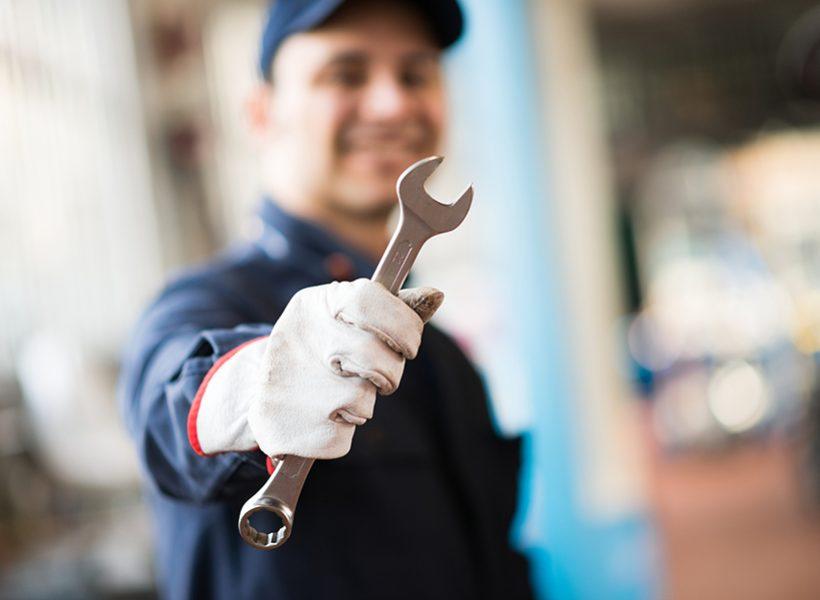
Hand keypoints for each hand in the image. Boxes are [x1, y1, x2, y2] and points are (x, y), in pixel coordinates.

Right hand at [188, 279, 442, 458]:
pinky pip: (343, 438)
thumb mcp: (350, 315)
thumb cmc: (322, 344)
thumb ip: (394, 308)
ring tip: (336, 393)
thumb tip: (436, 295)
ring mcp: (287, 384)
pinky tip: (319, 416)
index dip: (403, 328)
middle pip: (378, 362)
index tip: (407, 346)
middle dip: (388, 374)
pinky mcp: (283, 429)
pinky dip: (340, 431)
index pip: (373, 302)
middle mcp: (298, 337)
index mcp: (318, 303)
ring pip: (363, 404)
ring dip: (362, 404)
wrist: (256, 386)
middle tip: (373, 374)